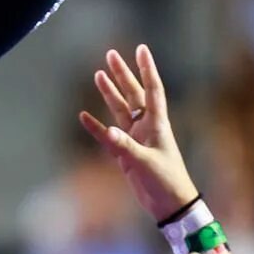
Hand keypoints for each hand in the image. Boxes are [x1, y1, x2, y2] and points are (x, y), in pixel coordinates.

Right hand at [77, 44, 197, 222]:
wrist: (169, 204)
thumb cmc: (165, 180)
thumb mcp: (146, 162)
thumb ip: (125, 146)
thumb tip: (108, 131)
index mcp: (157, 124)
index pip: (152, 90)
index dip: (147, 69)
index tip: (141, 48)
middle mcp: (146, 127)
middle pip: (133, 94)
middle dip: (122, 74)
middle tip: (110, 54)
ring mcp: (134, 139)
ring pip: (120, 111)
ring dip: (110, 94)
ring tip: (98, 75)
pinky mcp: (125, 155)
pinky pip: (107, 137)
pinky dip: (96, 127)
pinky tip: (84, 116)